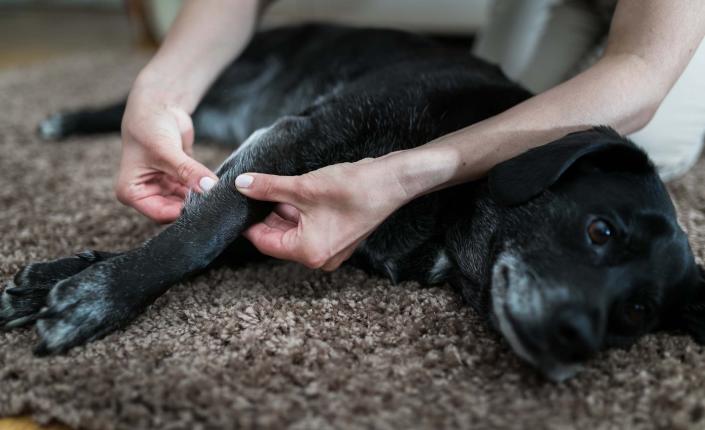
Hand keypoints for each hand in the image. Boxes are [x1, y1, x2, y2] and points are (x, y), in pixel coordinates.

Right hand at [116, 88, 217, 222]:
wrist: (158, 106)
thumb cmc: (148, 127)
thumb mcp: (166, 151)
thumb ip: (187, 171)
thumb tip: (209, 188)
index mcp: (132, 193)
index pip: (160, 214)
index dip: (182, 211)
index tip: (205, 205)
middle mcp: (146, 193)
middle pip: (174, 210)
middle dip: (193, 205)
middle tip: (215, 200)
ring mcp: (163, 187)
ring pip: (185, 202)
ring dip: (200, 198)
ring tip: (217, 193)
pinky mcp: (178, 180)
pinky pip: (193, 191)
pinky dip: (204, 189)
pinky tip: (216, 186)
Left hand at [235, 158, 411, 269]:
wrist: (392, 182)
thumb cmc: (352, 188)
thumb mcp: (303, 187)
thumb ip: (268, 188)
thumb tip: (241, 185)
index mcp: (308, 253)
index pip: (265, 242)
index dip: (248, 222)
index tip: (236, 204)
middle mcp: (319, 258)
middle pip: (279, 238)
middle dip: (265, 215)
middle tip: (250, 192)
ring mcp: (331, 249)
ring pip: (294, 232)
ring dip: (282, 212)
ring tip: (272, 188)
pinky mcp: (339, 237)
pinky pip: (309, 228)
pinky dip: (299, 213)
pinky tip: (293, 192)